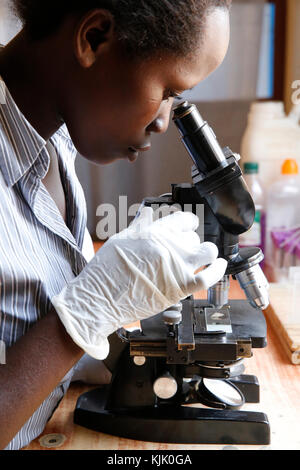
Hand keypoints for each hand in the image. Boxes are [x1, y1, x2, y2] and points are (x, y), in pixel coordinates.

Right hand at [52, 208, 226, 358]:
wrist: (99, 299)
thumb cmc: (105, 272)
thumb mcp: (120, 240)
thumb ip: (139, 226)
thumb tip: (148, 214)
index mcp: (153, 232)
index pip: (182, 219)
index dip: (188, 223)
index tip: (189, 226)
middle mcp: (168, 246)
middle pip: (193, 237)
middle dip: (190, 243)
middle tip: (184, 251)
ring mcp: (177, 266)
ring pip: (207, 252)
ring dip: (206, 253)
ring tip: (202, 258)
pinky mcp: (181, 288)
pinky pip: (210, 276)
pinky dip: (219, 270)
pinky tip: (220, 266)